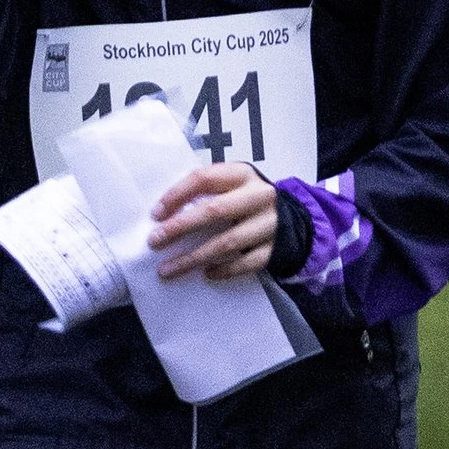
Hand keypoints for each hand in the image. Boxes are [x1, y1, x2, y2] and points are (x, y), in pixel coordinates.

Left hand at [147, 162, 277, 281]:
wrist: (292, 218)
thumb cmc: (247, 200)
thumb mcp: (231, 185)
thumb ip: (205, 192)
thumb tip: (163, 215)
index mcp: (242, 174)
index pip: (204, 179)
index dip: (176, 195)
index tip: (156, 214)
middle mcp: (258, 196)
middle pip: (214, 211)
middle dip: (180, 227)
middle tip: (155, 241)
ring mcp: (269, 224)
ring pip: (227, 242)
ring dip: (193, 257)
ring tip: (167, 269)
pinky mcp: (275, 248)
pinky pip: (246, 263)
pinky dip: (224, 270)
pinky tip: (206, 274)